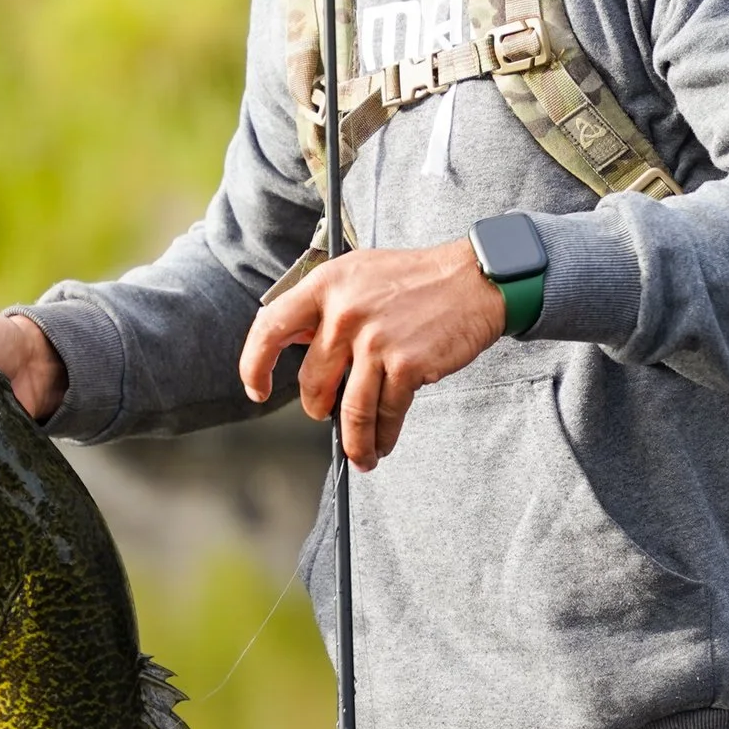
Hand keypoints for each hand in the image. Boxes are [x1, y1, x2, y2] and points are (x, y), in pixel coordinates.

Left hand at [237, 239, 506, 470]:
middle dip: (318, 409)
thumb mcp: (358, 274)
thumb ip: (325, 305)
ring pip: (350, 409)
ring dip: (353, 441)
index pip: (270, 327)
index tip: (257, 389)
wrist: (474, 280)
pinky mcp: (407, 364)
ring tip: (360, 454)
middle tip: (326, 415)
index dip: (255, 365)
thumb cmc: (416, 279)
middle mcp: (345, 312)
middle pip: (313, 381)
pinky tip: (384, 443)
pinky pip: (386, 413)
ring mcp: (376, 340)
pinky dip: (383, 436)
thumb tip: (296, 342)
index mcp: (326, 285)